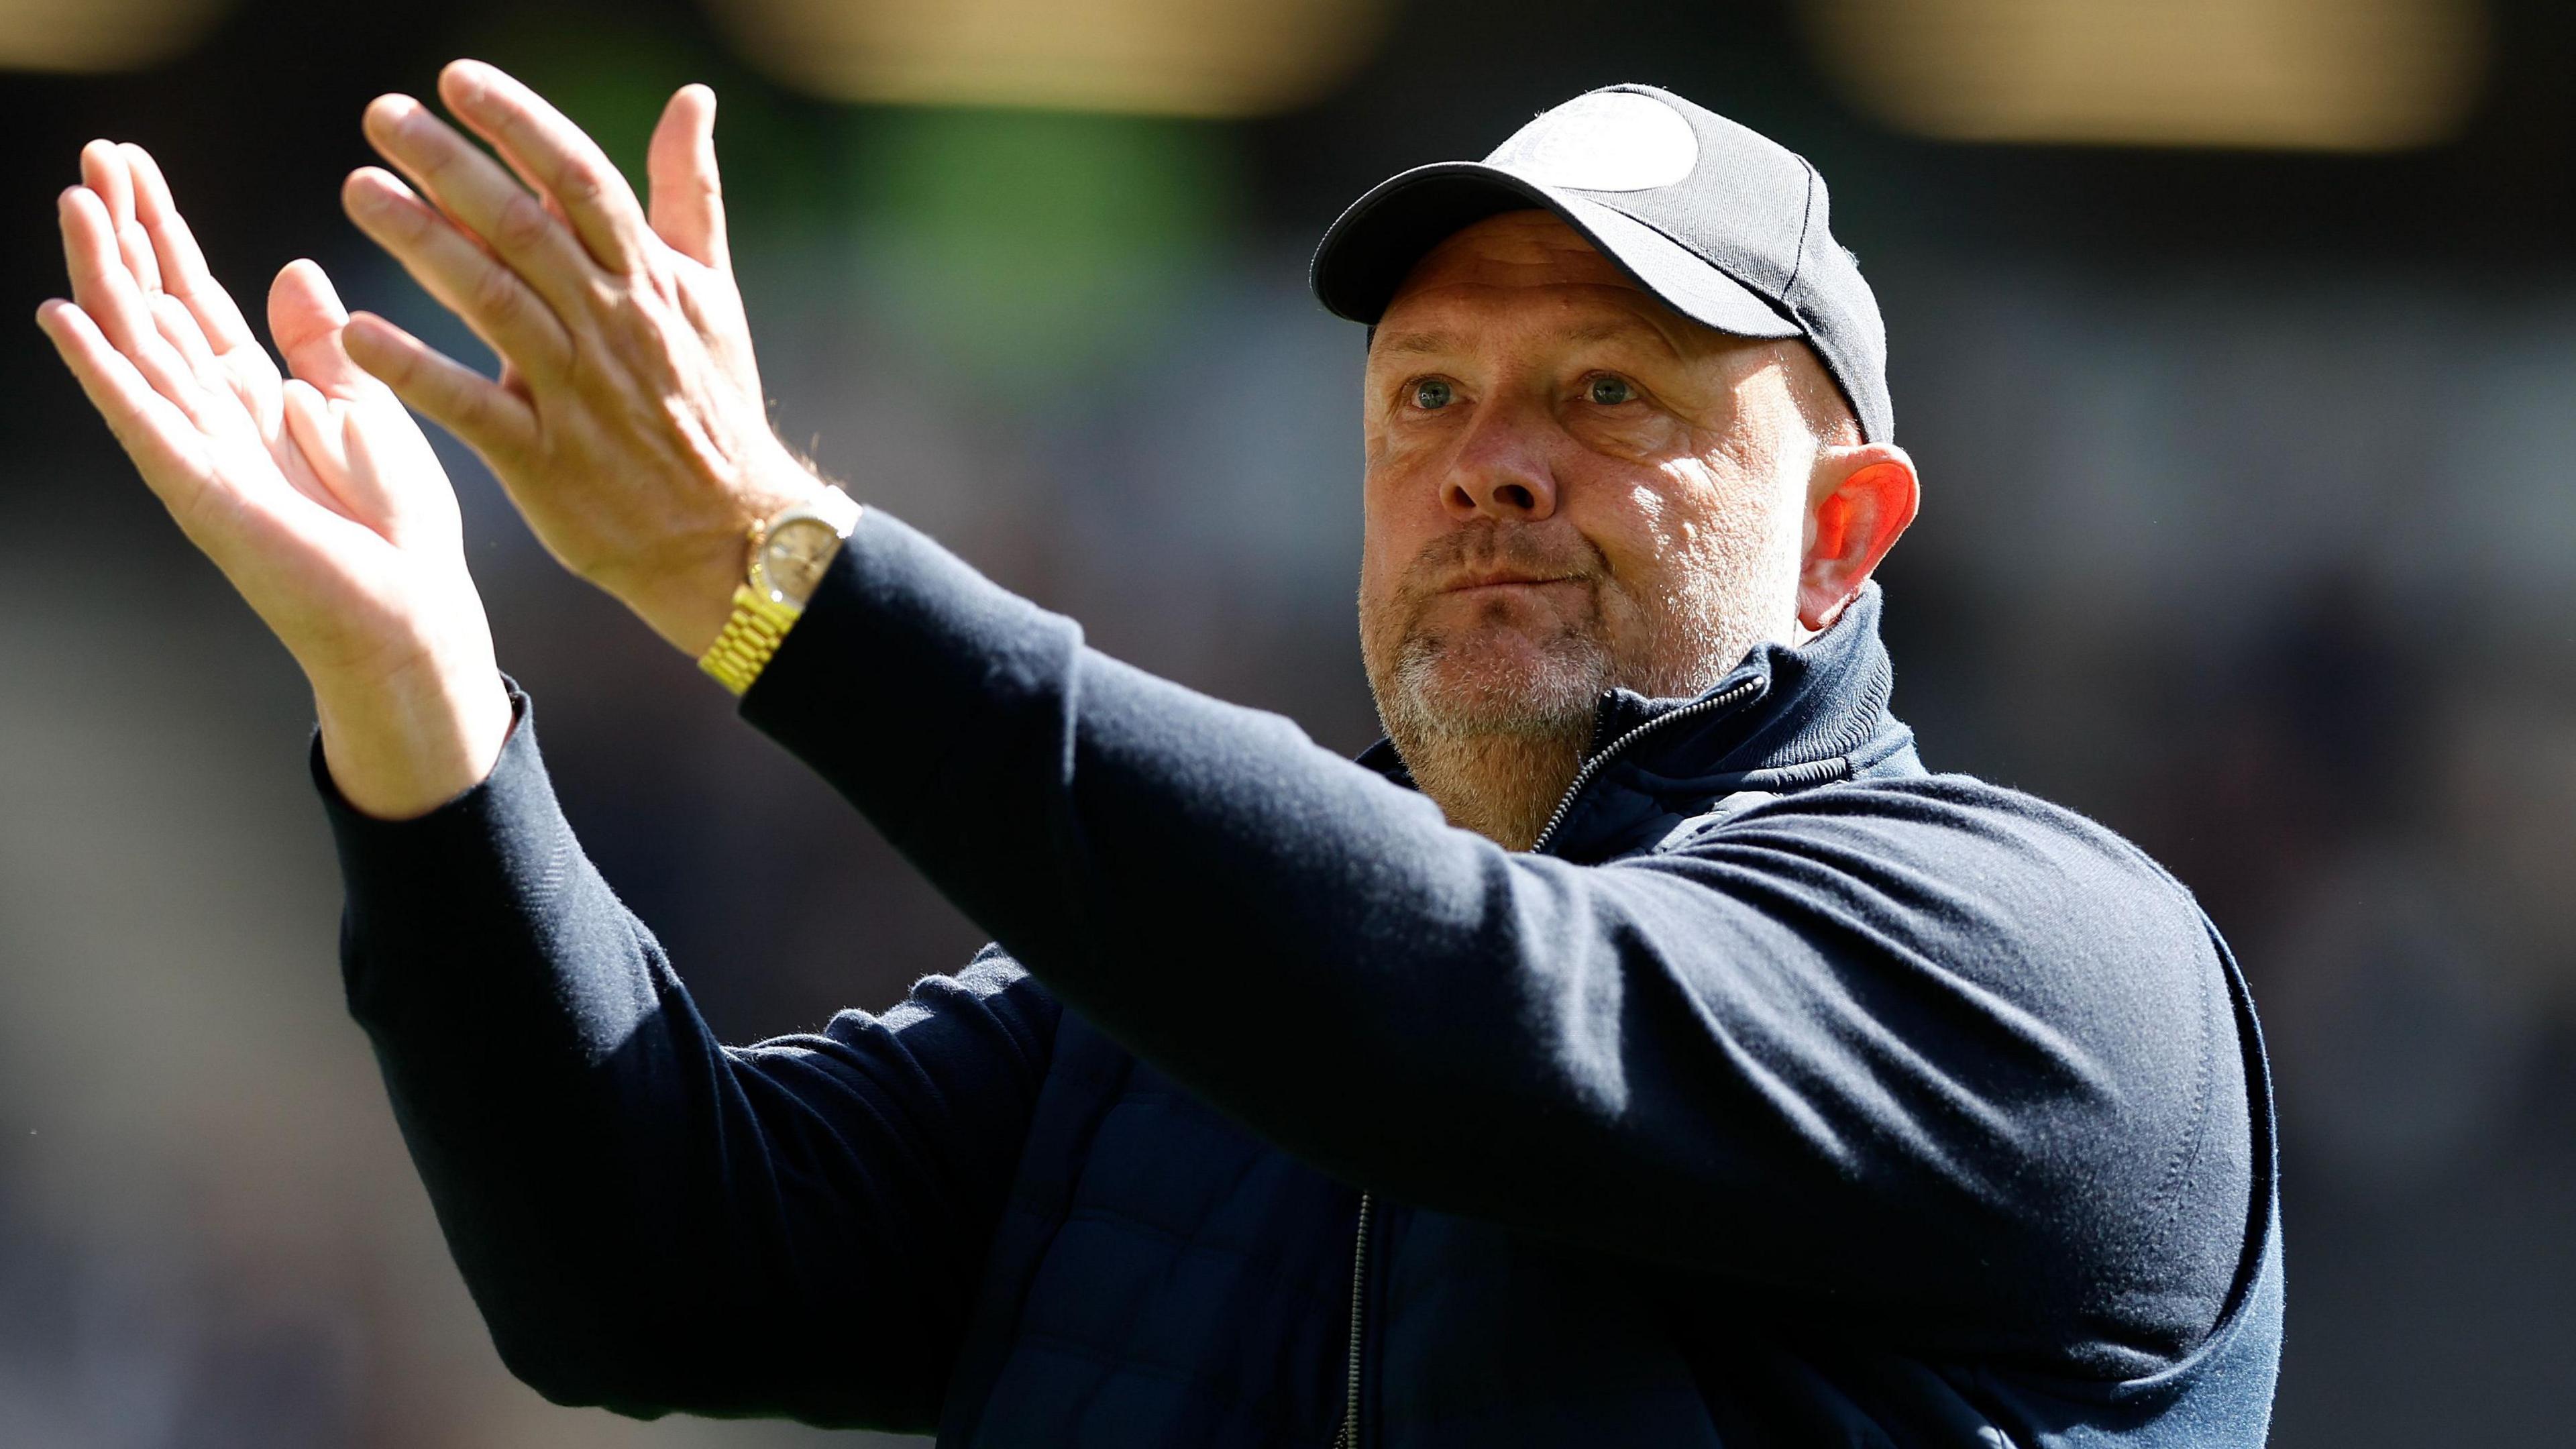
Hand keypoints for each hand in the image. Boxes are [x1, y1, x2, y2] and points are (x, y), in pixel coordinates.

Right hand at [36, 141, 509, 819]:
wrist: (413, 620)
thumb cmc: (395, 532)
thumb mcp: (365, 412)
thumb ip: (320, 346)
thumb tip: (290, 267)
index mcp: (256, 399)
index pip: (195, 298)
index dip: (164, 230)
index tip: (132, 162)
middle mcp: (214, 420)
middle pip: (155, 308)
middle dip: (123, 231)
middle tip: (94, 152)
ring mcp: (199, 455)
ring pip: (138, 348)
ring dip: (103, 275)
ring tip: (75, 202)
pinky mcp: (202, 494)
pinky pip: (144, 422)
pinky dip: (103, 373)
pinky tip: (64, 319)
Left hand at [337, 60, 820, 657]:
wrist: (729, 535)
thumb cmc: (712, 407)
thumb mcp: (711, 294)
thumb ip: (689, 193)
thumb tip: (692, 97)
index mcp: (650, 280)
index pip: (581, 180)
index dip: (519, 124)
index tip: (457, 78)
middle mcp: (613, 324)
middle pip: (526, 227)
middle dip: (452, 164)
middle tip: (382, 115)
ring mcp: (577, 392)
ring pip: (494, 300)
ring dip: (422, 242)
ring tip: (360, 189)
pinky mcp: (543, 459)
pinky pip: (470, 406)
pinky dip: (414, 367)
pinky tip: (354, 332)